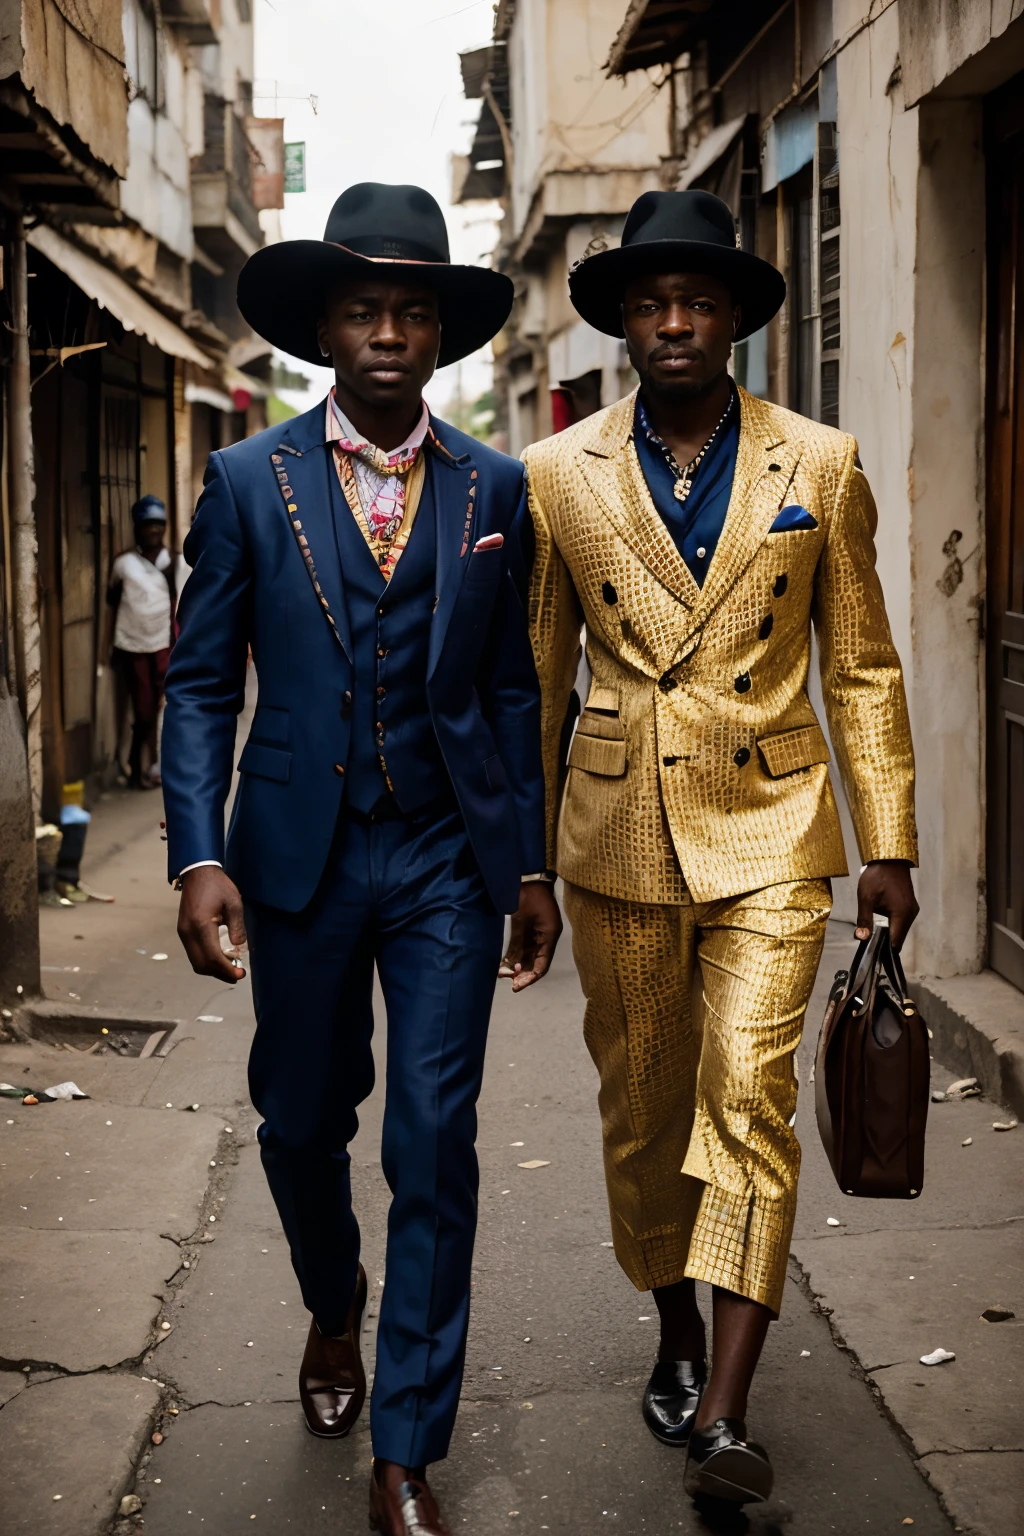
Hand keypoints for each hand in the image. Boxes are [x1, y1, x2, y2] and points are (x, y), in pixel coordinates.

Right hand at [177, 866, 247, 982]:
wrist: (197, 872)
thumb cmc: (217, 885)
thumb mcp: (234, 902)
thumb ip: (237, 927)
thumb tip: (239, 948)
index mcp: (201, 925)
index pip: (213, 957)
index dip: (227, 969)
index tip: (241, 974)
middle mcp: (188, 932)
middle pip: (202, 964)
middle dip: (220, 974)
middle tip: (238, 975)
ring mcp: (183, 933)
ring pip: (196, 962)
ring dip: (213, 969)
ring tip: (231, 969)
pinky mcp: (183, 931)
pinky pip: (193, 954)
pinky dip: (206, 961)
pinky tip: (220, 959)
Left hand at [500, 882, 562, 991]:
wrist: (529, 875)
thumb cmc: (528, 894)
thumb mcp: (521, 919)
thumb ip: (517, 941)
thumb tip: (510, 965)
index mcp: (550, 935)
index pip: (542, 965)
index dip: (530, 977)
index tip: (517, 986)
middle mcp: (547, 938)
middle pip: (536, 963)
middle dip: (523, 974)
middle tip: (508, 982)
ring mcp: (539, 934)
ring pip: (529, 957)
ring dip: (517, 966)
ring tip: (503, 974)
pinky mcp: (531, 930)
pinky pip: (524, 948)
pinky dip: (515, 956)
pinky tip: (504, 963)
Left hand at [855, 860, 918, 950]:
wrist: (889, 858)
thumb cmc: (877, 875)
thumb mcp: (866, 897)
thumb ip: (864, 920)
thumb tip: (861, 938)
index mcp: (902, 914)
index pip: (895, 942)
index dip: (884, 951)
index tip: (872, 956)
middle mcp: (911, 914)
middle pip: (898, 938)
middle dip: (885, 944)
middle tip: (869, 948)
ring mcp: (912, 910)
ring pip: (900, 930)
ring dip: (889, 935)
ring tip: (873, 938)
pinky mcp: (910, 906)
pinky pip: (902, 922)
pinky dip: (893, 926)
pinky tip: (881, 926)